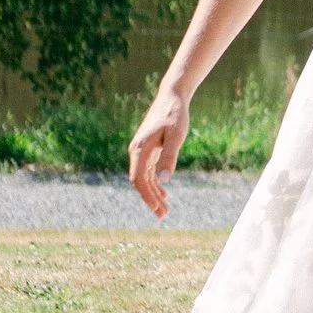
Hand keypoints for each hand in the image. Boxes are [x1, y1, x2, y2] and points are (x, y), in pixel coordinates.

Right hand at [129, 87, 189, 219]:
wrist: (171, 97)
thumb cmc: (175, 115)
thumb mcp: (176, 136)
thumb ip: (170, 157)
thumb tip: (164, 180)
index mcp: (140, 148)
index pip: (139, 178)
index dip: (147, 195)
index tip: (157, 209)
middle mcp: (136, 151)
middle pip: (139, 181)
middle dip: (150, 199)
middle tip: (163, 215)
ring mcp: (141, 151)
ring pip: (143, 178)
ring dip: (153, 193)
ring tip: (165, 209)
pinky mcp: (148, 149)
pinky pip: (148, 171)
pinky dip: (155, 183)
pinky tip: (164, 193)